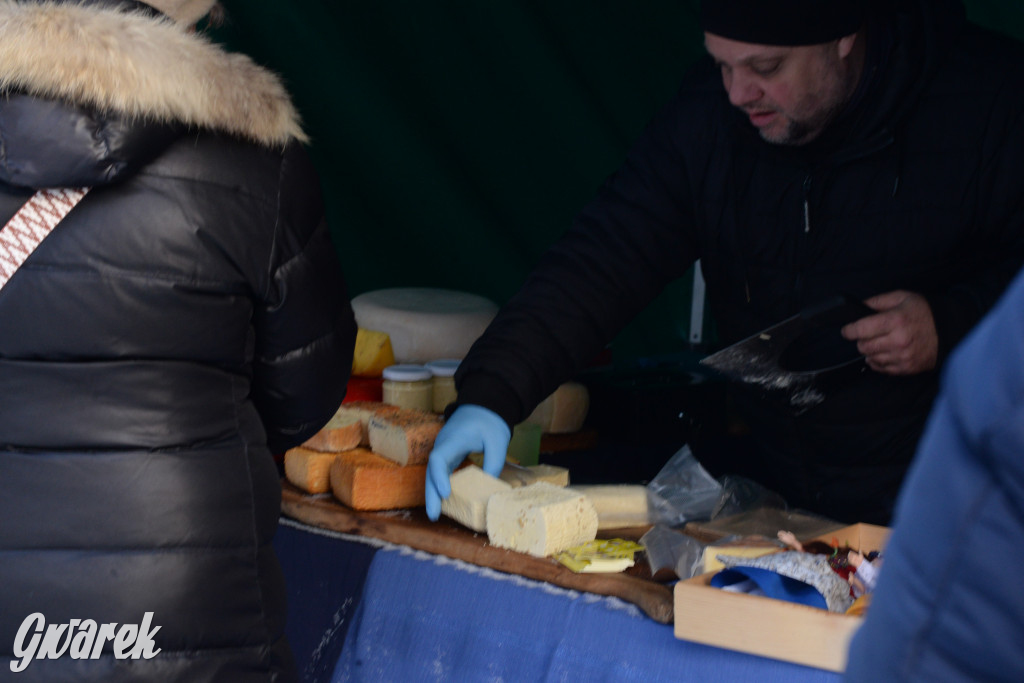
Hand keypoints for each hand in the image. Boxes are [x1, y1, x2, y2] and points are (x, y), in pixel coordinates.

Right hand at [424, 405, 510, 520]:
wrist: (484, 405)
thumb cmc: (490, 421)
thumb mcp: (498, 441)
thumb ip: (494, 463)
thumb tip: (489, 488)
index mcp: (454, 439)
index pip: (438, 458)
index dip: (439, 477)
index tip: (446, 494)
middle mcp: (443, 444)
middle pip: (431, 470)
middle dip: (431, 493)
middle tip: (433, 515)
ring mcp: (443, 449)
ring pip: (433, 472)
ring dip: (433, 492)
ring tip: (435, 514)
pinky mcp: (448, 454)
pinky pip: (440, 471)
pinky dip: (440, 485)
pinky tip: (444, 502)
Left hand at [840, 290, 937, 374]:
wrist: (950, 330)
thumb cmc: (925, 312)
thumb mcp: (902, 297)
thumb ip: (878, 301)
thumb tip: (859, 307)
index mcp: (896, 320)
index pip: (861, 329)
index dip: (849, 330)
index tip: (847, 330)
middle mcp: (898, 340)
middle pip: (863, 346)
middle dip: (861, 340)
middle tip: (868, 334)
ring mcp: (903, 356)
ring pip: (871, 358)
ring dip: (871, 351)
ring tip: (880, 342)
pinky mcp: (907, 368)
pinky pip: (882, 368)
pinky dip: (879, 361)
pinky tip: (885, 352)